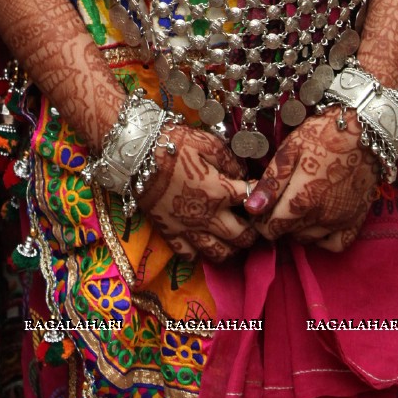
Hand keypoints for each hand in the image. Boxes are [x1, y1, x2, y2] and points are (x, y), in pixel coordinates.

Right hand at [135, 125, 253, 262]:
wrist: (136, 153)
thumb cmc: (172, 143)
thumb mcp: (206, 142)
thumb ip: (230, 160)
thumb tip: (243, 175)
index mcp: (221, 191)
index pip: (253, 201)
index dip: (262, 197)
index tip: (262, 194)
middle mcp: (209, 216)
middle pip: (242, 237)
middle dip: (252, 233)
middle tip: (252, 224)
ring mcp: (188, 228)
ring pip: (219, 253)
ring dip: (231, 249)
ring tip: (231, 240)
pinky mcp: (169, 232)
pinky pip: (189, 255)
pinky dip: (199, 253)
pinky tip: (201, 242)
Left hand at [247, 109, 380, 250]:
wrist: (364, 133)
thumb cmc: (322, 136)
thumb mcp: (290, 151)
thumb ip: (271, 182)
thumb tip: (251, 208)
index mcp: (301, 200)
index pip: (270, 228)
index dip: (259, 218)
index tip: (258, 203)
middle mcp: (321, 218)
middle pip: (287, 234)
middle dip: (275, 221)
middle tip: (276, 198)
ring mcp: (340, 221)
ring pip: (308, 239)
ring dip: (296, 228)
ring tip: (294, 205)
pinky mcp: (356, 220)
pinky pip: (335, 244)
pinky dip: (322, 238)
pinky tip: (316, 221)